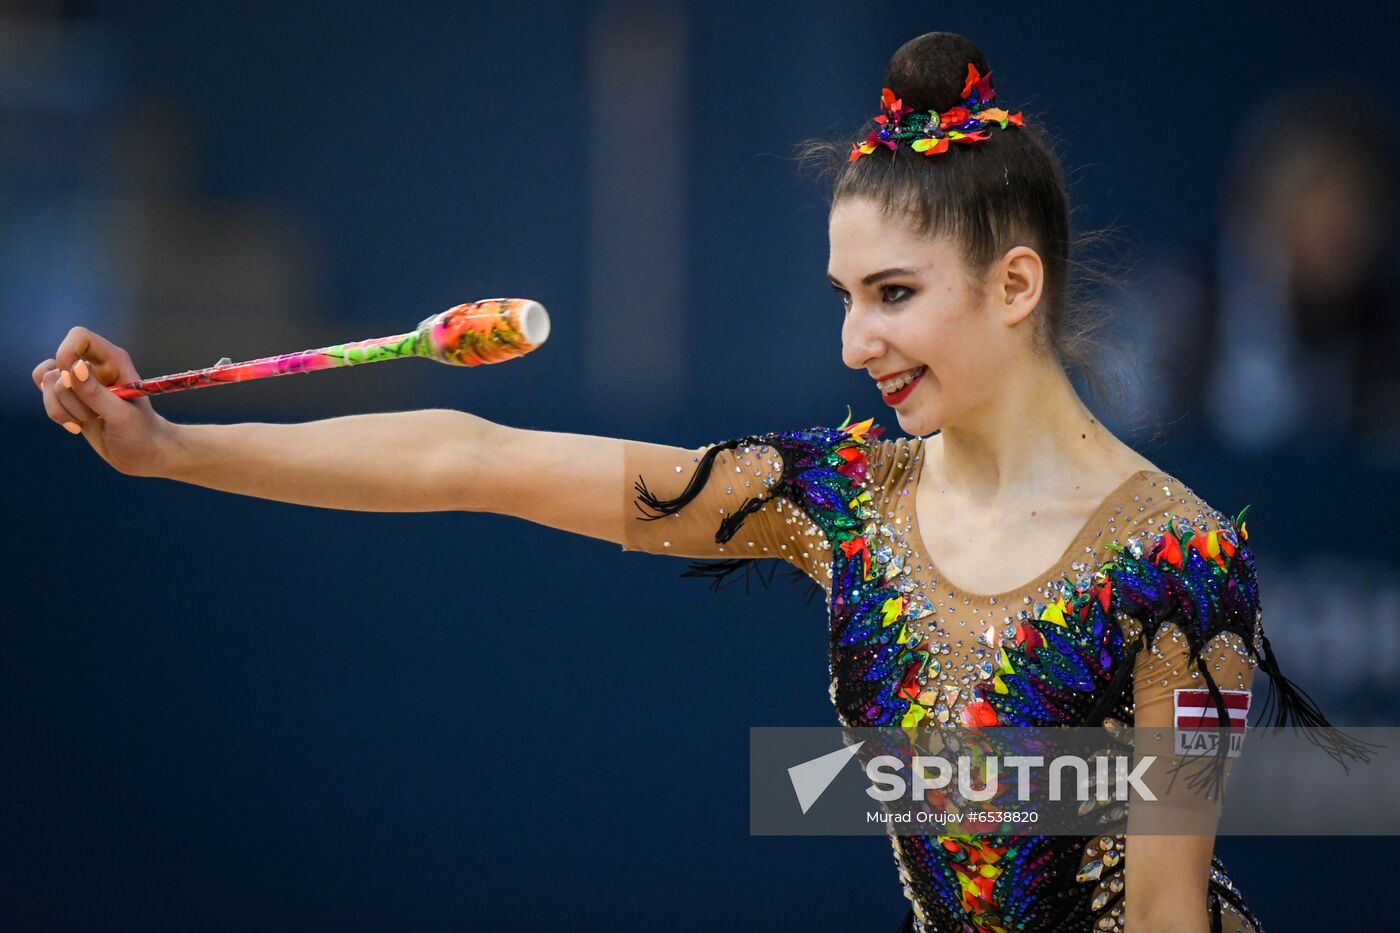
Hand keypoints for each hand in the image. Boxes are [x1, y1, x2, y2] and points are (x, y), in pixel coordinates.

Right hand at [34, 326, 178, 476]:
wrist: (145, 454)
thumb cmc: (142, 433)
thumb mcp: (121, 415)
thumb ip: (96, 393)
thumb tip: (73, 368)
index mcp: (113, 360)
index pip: (79, 336)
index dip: (67, 353)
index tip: (72, 379)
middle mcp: (94, 366)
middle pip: (57, 365)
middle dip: (69, 395)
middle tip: (94, 414)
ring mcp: (80, 382)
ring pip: (47, 382)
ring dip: (62, 408)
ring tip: (88, 421)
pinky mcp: (71, 398)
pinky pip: (46, 397)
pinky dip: (57, 413)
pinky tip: (76, 427)